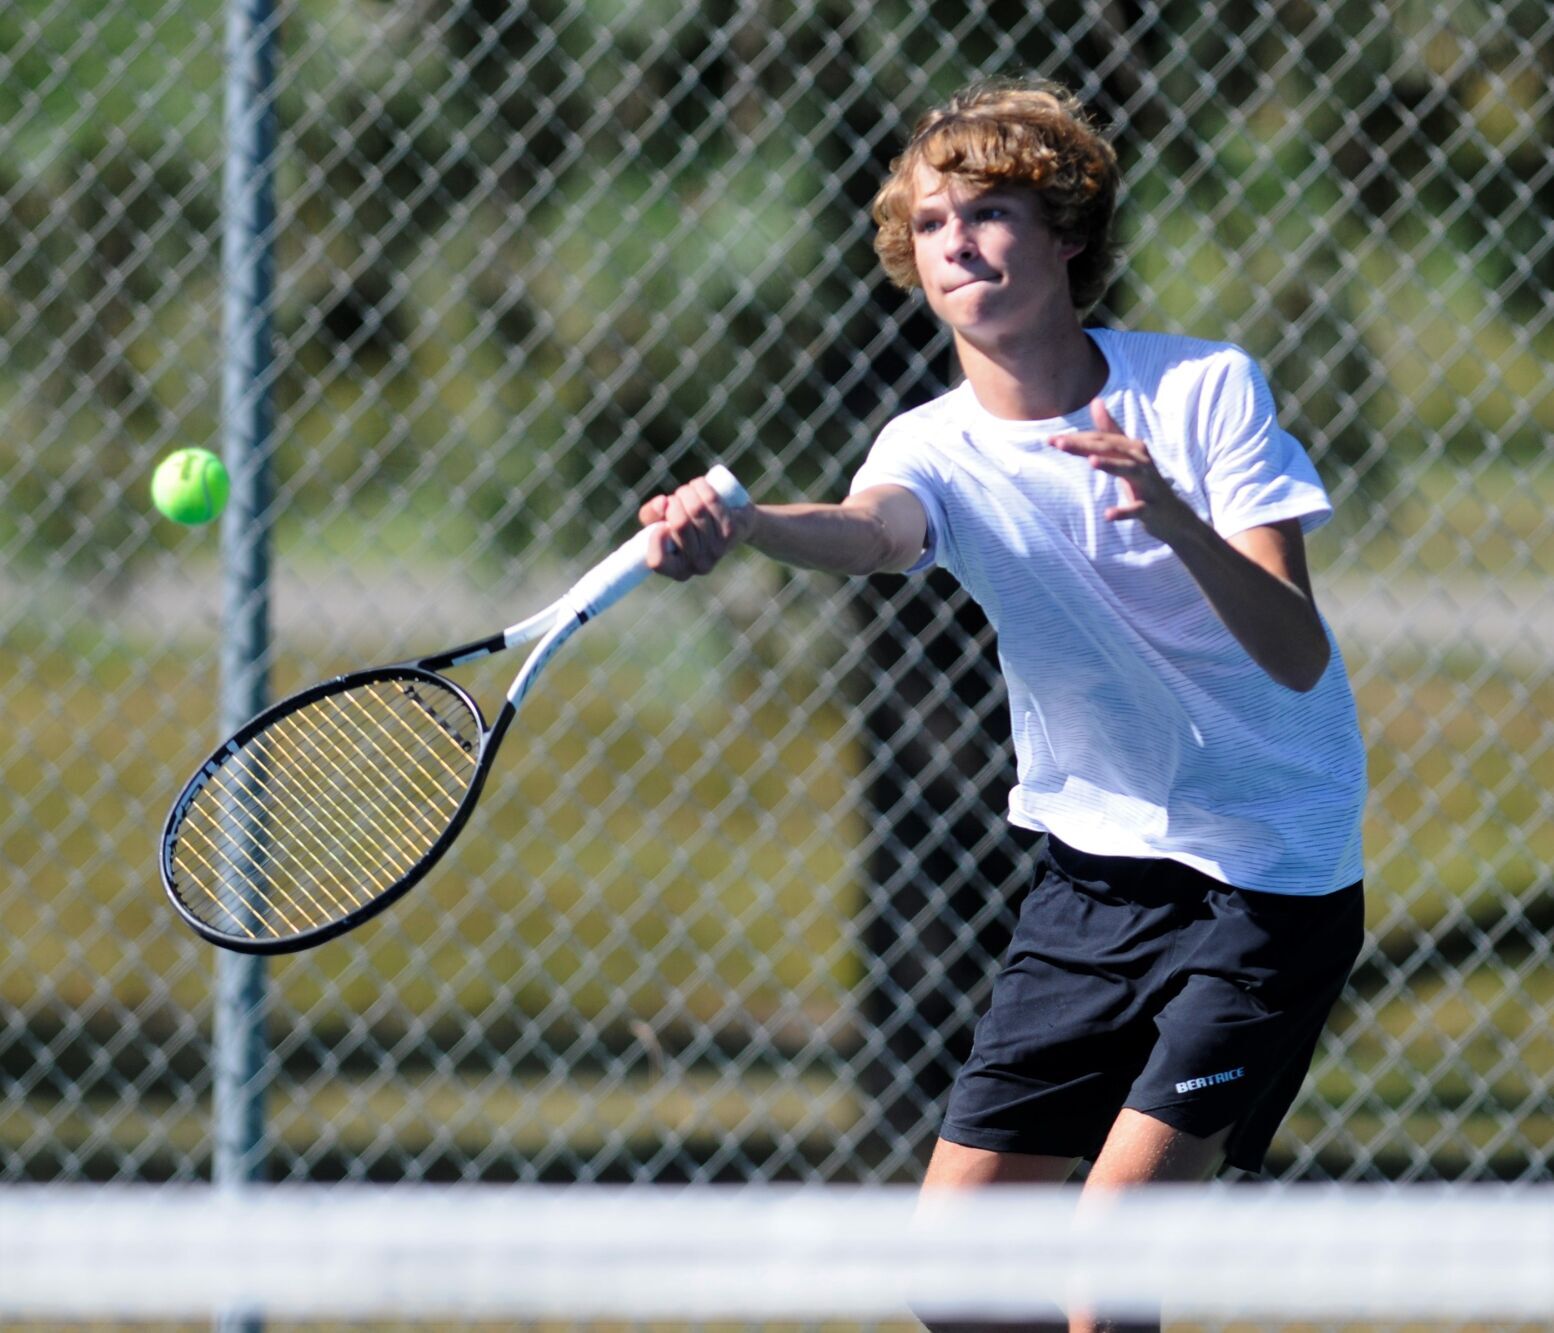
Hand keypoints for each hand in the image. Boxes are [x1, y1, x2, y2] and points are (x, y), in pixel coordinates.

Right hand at [639, 474, 754, 580]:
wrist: (731, 520)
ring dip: (687, 491)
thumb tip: (663, 503)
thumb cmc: (688, 522)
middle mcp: (698, 565)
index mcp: (677, 569)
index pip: (657, 561)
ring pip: (696, 509)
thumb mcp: (661, 522)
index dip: (655, 539)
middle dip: (674, 502)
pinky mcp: (732, 531)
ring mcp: (717, 549)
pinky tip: (698, 485)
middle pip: (679, 524)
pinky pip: (711, 502)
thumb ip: (650, 514)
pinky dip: (702, 487)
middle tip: (677, 498)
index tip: (661, 524)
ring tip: (688, 491)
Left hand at [1049, 399, 1191, 539]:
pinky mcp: (1151, 509)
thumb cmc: (1144, 482)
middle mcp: (1141, 462)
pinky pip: (1137, 509)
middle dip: (1085, 446)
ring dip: (1111, 465)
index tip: (1050, 440)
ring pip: (1129, 471)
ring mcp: (1148, 484)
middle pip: (1111, 449)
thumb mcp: (1126, 455)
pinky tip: (1108, 515)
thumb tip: (1096, 401)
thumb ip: (1110, 430)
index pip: (1101, 440)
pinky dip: (1124, 511)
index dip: (1077, 439)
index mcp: (1133, 449)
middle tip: (1059, 443)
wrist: (1173, 516)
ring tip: (1091, 461)